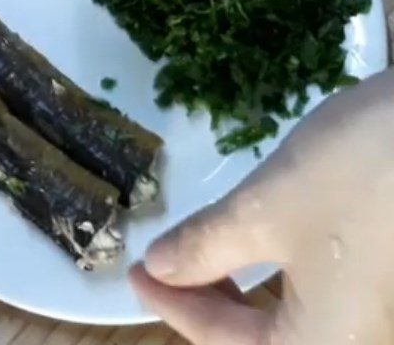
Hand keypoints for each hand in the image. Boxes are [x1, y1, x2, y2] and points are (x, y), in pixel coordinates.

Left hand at [129, 69, 393, 343]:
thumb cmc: (357, 176)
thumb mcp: (265, 211)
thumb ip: (206, 247)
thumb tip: (161, 268)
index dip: (175, 308)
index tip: (136, 272)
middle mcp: (364, 343)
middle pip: (266, 342)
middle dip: (209, 303)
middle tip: (168, 260)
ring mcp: (383, 313)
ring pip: (298, 323)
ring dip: (244, 292)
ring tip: (208, 251)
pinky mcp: (390, 278)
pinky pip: (328, 299)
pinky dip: (282, 277)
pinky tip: (264, 243)